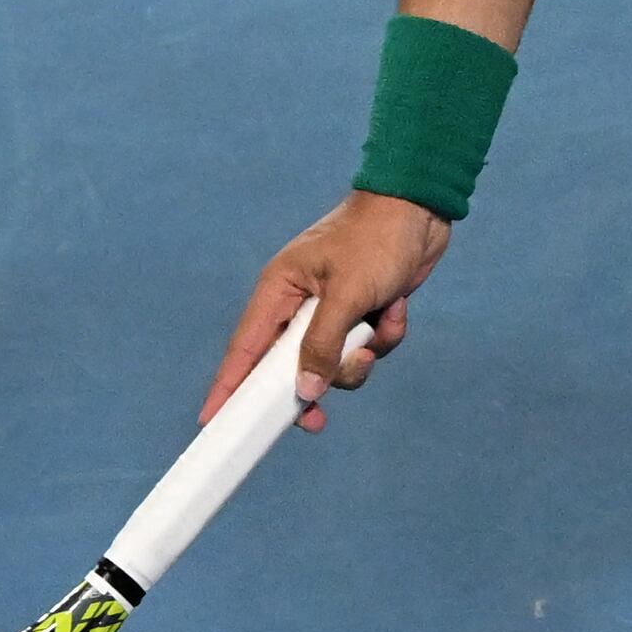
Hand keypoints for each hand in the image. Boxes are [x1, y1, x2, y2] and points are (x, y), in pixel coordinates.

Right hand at [210, 191, 446, 429]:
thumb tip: (306, 391)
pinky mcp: (361, 316)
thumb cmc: (376, 240)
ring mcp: (331, 312)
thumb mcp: (347, 295)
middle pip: (289, 367)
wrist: (421, 209)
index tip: (210, 422)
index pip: (244, 349)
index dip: (227, 387)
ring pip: (334, 364)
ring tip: (379, 328)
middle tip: (317, 422)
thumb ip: (323, 346)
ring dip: (360, 358)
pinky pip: (365, 350)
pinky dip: (384, 337)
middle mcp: (299, 305)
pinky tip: (397, 308)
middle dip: (311, 387)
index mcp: (279, 291)